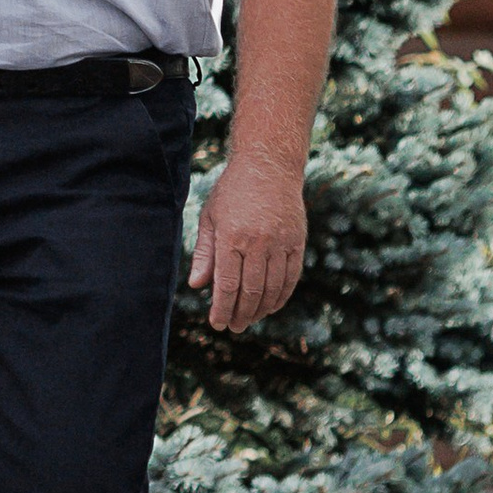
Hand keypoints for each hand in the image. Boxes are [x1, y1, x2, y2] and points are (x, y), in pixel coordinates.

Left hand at [188, 152, 305, 331]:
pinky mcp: (297, 242)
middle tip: (233, 326)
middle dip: (240, 314)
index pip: (226, 284)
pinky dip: (281, 296)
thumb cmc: (233, 192)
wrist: (269, 166)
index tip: (217, 324)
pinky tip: (270, 306)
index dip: (221, 308)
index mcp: (231, 236)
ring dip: (260, 310)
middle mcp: (258, 242)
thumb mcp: (211, 217)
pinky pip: (291, 278)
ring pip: (272, 288)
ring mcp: (280, 243)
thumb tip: (196, 285)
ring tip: (249, 320)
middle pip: (250, 291)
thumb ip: (205, 253)